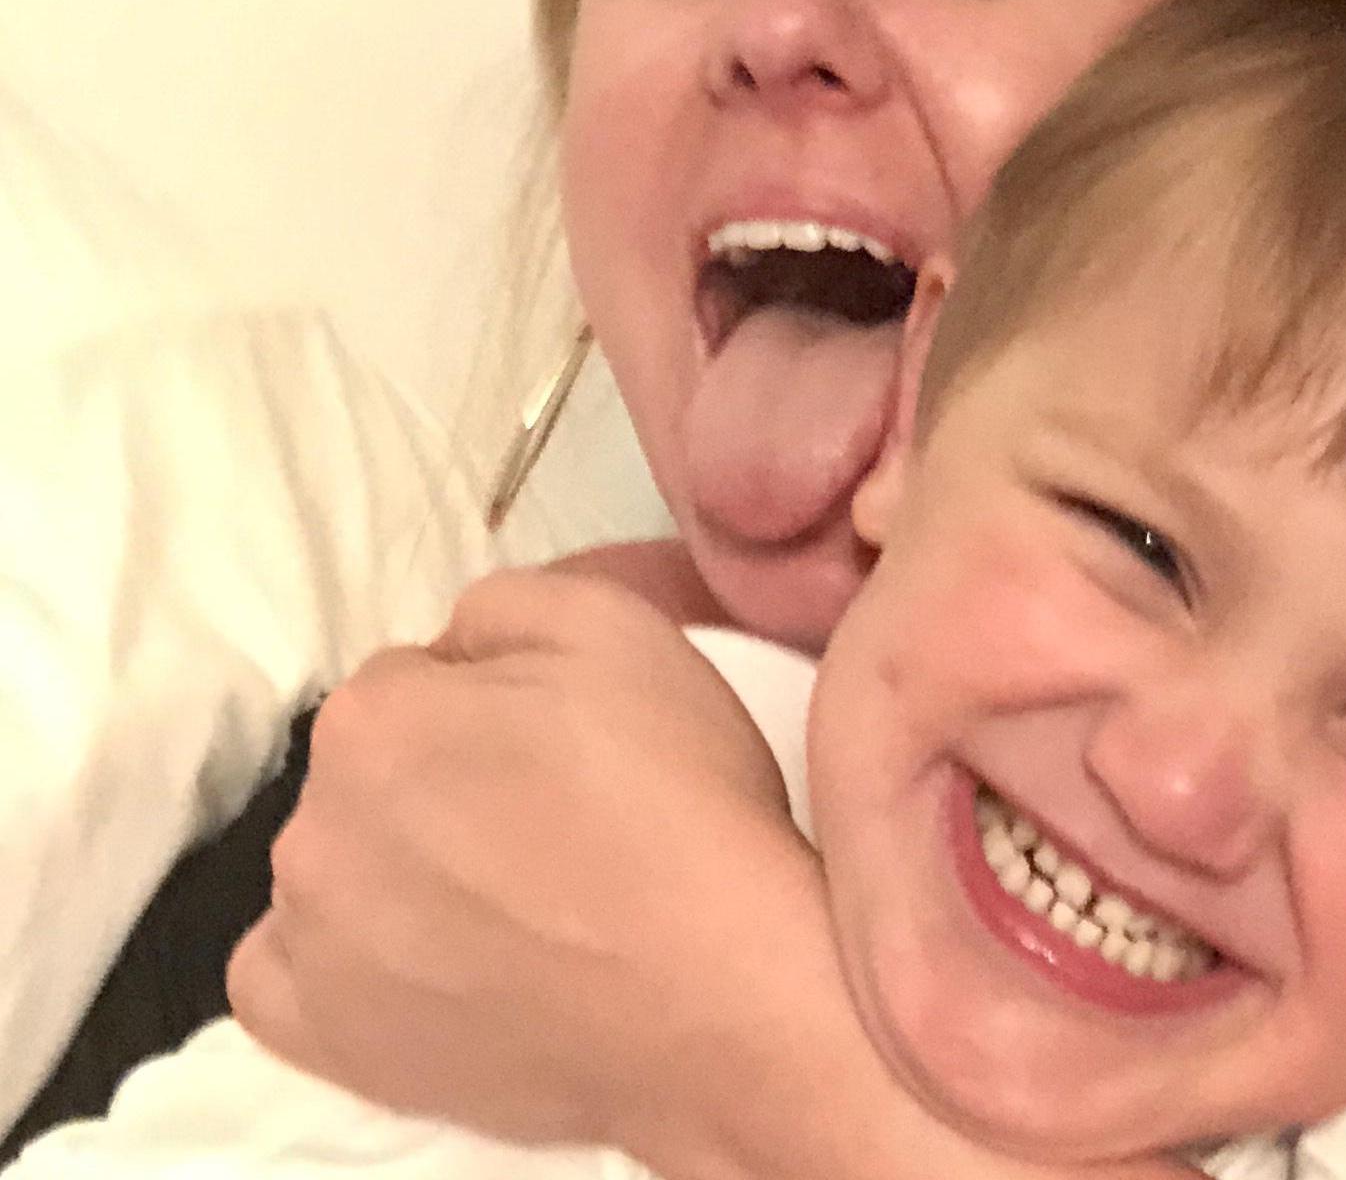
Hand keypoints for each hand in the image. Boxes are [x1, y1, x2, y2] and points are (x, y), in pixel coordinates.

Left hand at [229, 568, 797, 1148]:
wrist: (714, 988)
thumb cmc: (672, 793)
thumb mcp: (613, 626)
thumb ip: (502, 605)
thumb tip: (455, 648)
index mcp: (375, 715)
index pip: (415, 678)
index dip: (494, 699)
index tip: (561, 737)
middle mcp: (314, 826)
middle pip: (371, 772)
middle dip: (439, 777)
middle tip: (546, 814)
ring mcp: (312, 945)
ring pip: (337, 866)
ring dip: (397, 864)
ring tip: (508, 901)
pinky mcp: (328, 1044)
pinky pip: (284, 979)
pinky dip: (339, 958)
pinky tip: (419, 956)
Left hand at [230, 568, 1194, 1179]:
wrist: (758, 1026)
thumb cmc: (738, 833)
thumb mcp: (687, 629)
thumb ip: (622, 569)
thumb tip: (627, 572)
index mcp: (415, 692)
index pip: (495, 626)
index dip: (604, 644)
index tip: (674, 695)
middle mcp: (343, 804)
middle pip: (447, 727)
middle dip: (539, 735)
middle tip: (656, 780)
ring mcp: (334, 930)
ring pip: (422, 832)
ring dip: (497, 831)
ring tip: (617, 862)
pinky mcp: (345, 1029)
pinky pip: (379, 943)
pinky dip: (439, 934)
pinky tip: (541, 938)